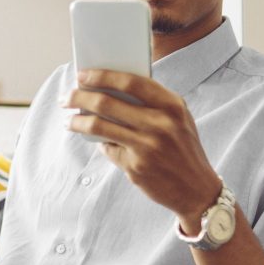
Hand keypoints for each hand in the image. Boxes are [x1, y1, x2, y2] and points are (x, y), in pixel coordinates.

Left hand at [64, 69, 221, 228]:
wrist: (198, 189)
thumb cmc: (183, 148)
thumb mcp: (178, 120)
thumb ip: (151, 104)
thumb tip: (107, 90)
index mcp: (172, 105)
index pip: (130, 82)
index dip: (102, 76)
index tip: (82, 74)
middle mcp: (160, 124)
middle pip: (107, 103)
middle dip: (79, 97)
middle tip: (65, 97)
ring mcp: (147, 147)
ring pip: (99, 126)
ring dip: (77, 122)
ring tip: (68, 121)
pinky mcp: (136, 167)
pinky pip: (108, 149)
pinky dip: (100, 143)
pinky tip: (96, 141)